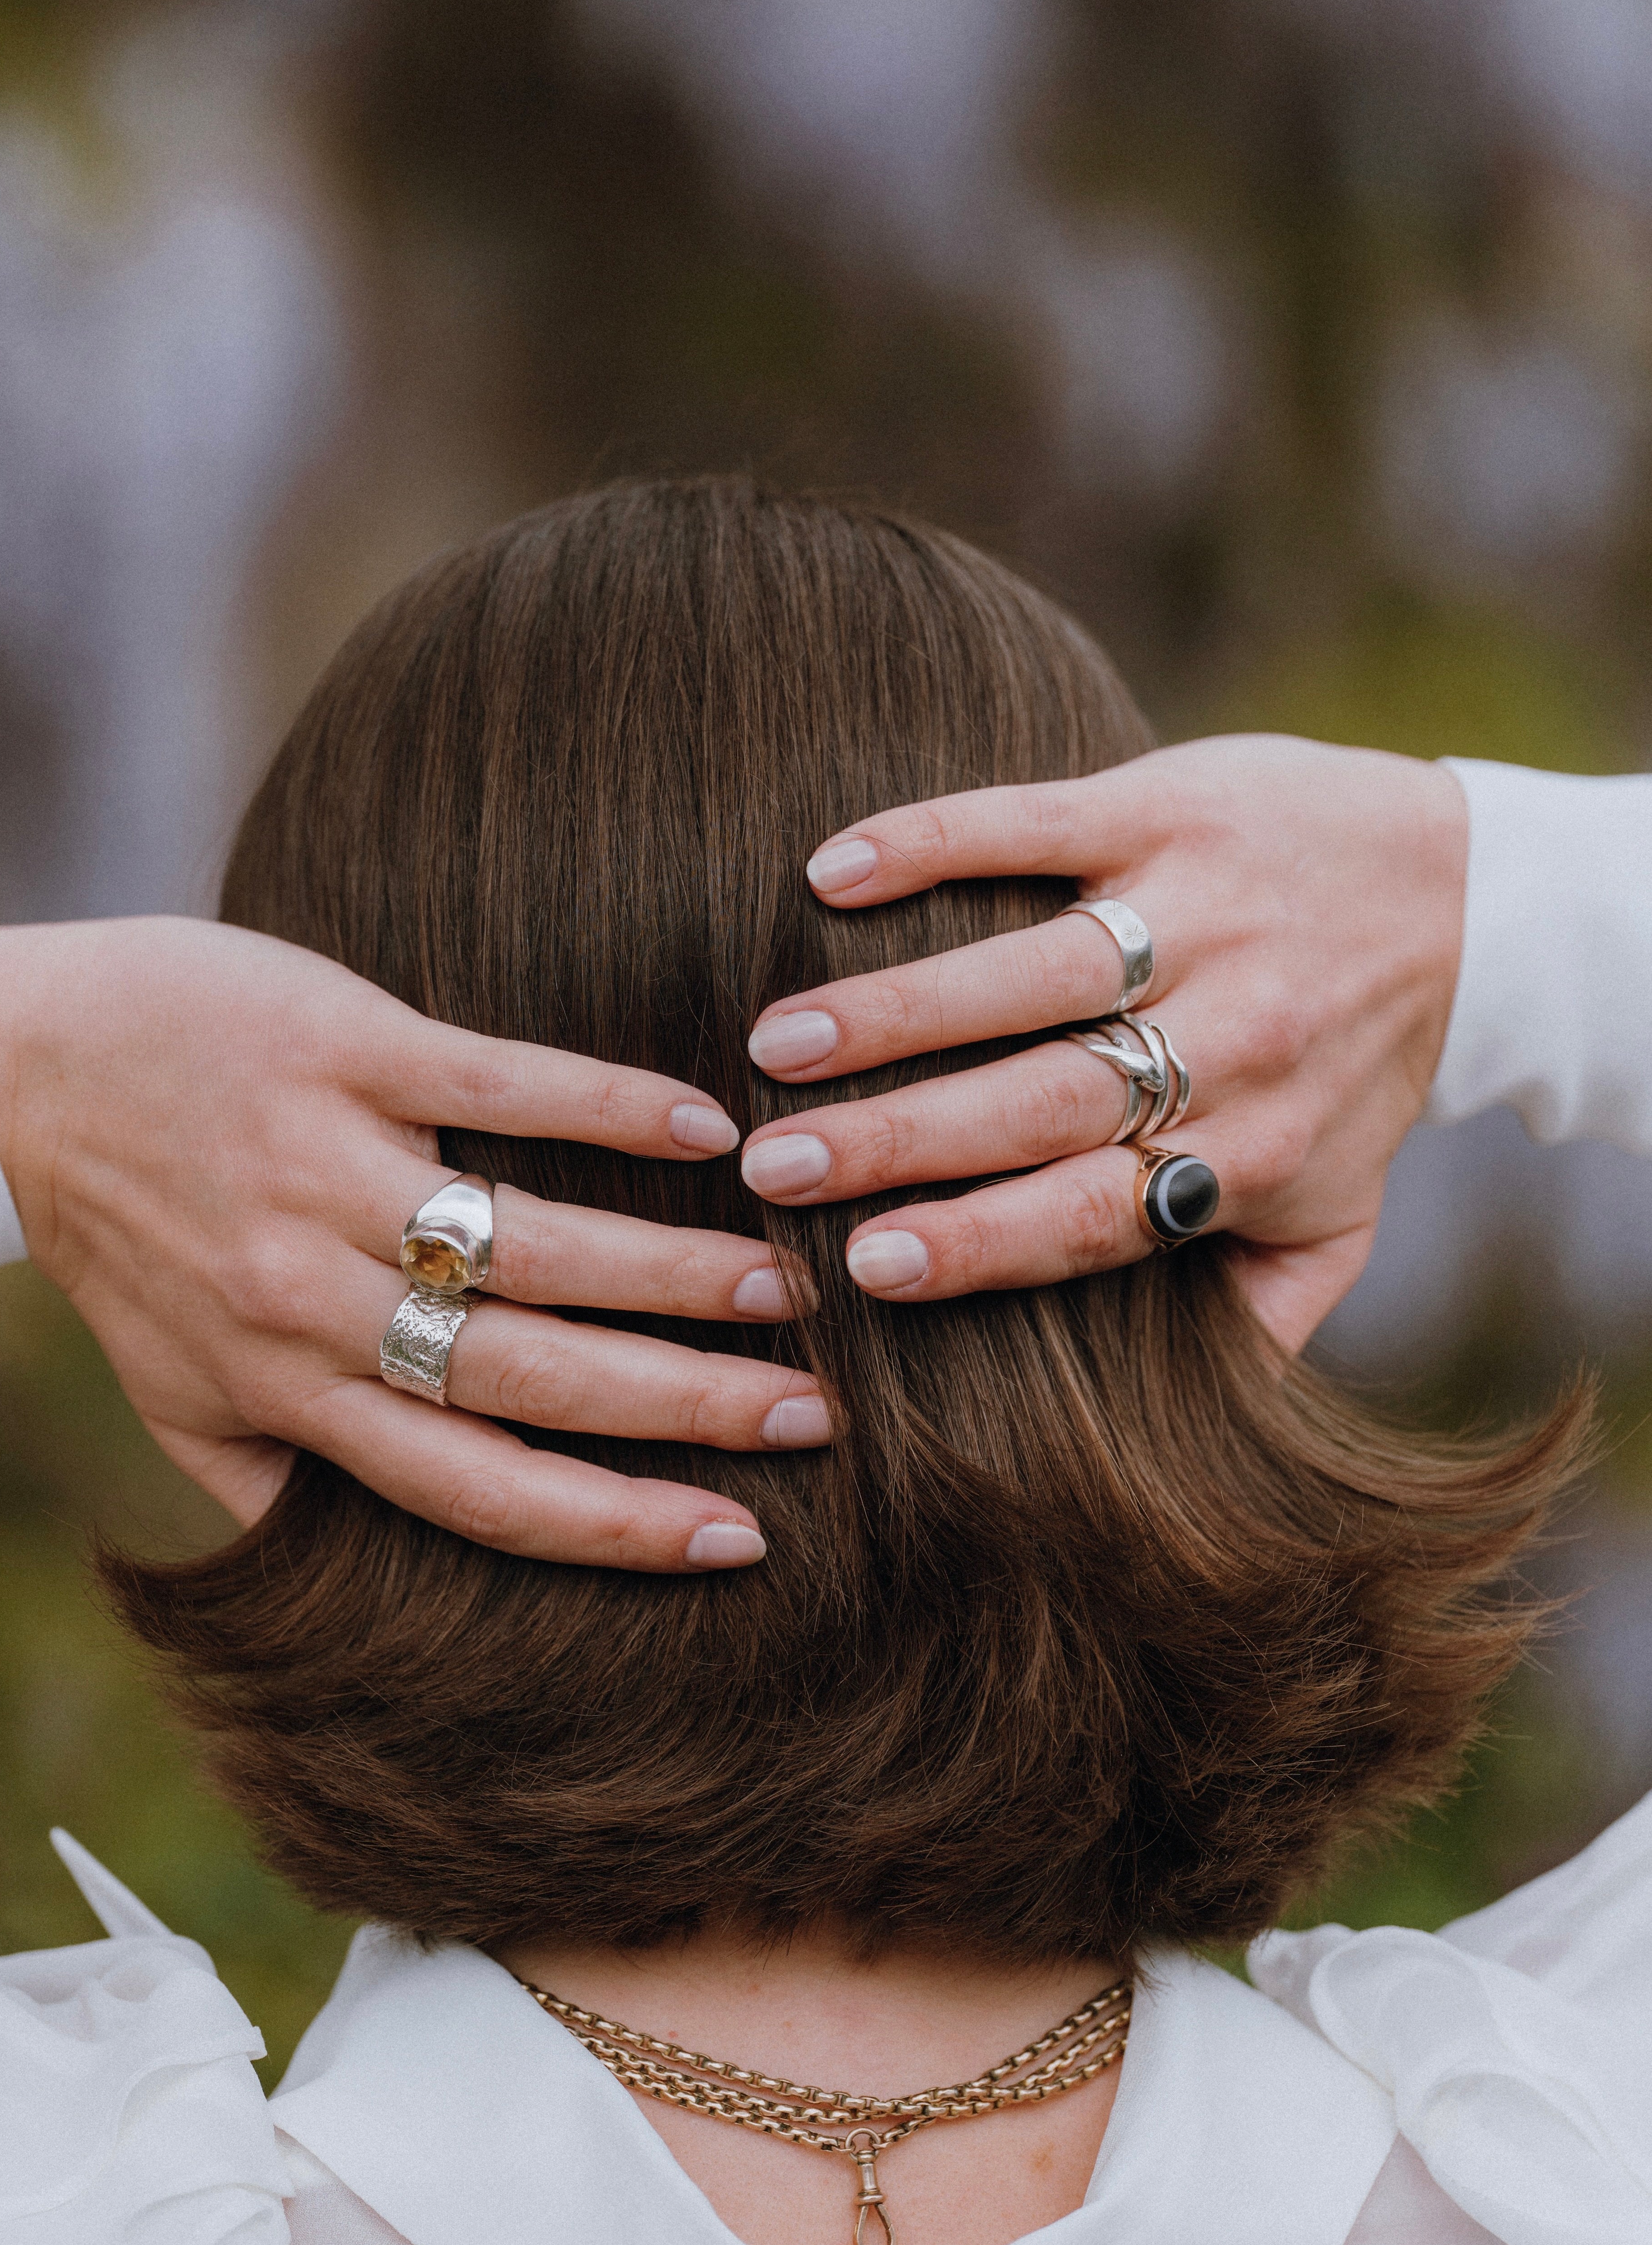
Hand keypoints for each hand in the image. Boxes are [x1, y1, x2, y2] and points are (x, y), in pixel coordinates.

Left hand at [0, 917, 823, 1568]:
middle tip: (812, 1412)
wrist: (10, 1073)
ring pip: (533, 1242)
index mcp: (290, 1392)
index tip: (735, 1538)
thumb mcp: (179, 1395)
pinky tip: (705, 1131)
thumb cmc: (120, 1243)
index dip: (615, 1522)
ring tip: (785, 1286)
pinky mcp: (338, 1045)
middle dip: (688, 1403)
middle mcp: (312, 1298)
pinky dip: (608, 1110)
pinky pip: (496, 1086)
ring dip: (674, 1270)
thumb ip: (275, 1483)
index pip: (480, 1486)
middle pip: (533, 1373)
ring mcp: (327, 1167)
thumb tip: (368, 1585)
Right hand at [737, 735, 1467, 1349]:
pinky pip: (1039, 824)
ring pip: (1029, 971)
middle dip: (896, 1136)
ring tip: (777, 1043)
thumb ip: (1257, 1311)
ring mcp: (1198, 913)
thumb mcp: (1337, 1214)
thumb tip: (1174, 1437)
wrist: (1472, 898)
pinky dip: (933, 843)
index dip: (974, 1241)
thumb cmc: (1363, 1073)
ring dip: (893, 1008)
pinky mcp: (1172, 807)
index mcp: (1245, 1151)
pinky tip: (834, 872)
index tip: (859, 1264)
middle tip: (772, 1164)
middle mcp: (1227, 1037)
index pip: (1088, 1212)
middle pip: (1039, 1100)